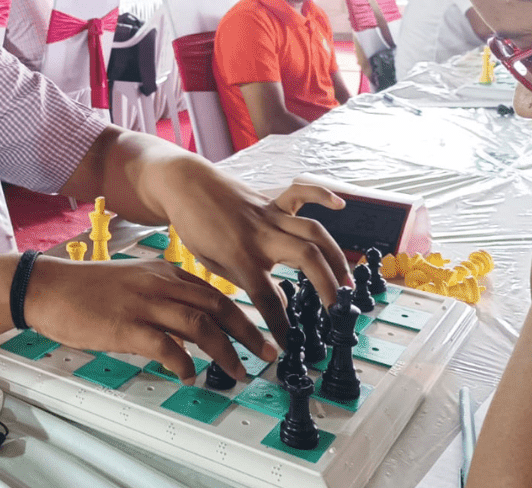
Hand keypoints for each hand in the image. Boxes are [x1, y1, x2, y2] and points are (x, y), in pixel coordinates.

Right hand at [24, 256, 275, 381]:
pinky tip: (188, 374)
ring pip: (199, 324)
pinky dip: (183, 361)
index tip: (257, 329)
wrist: (47, 287)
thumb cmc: (83, 288)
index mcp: (161, 272)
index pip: (211, 290)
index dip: (239, 312)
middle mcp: (158, 284)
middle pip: (215, 305)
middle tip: (266, 352)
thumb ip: (159, 296)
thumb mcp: (130, 282)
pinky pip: (166, 345)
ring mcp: (143, 304)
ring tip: (238, 370)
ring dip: (225, 350)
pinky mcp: (126, 326)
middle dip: (246, 331)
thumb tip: (184, 326)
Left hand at [153, 161, 351, 340]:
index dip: (281, 326)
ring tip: (348, 279)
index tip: (289, 346)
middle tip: (340, 308)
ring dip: (336, 255)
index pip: (268, 299)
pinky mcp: (271, 201)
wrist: (184, 185)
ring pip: (312, 231)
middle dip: (328, 285)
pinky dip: (321, 195)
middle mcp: (261, 236)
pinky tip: (340, 205)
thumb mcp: (213, 262)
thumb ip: (247, 281)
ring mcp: (269, 216)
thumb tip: (282, 302)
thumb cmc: (194, 227)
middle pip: (306, 258)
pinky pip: (300, 194)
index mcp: (241, 257)